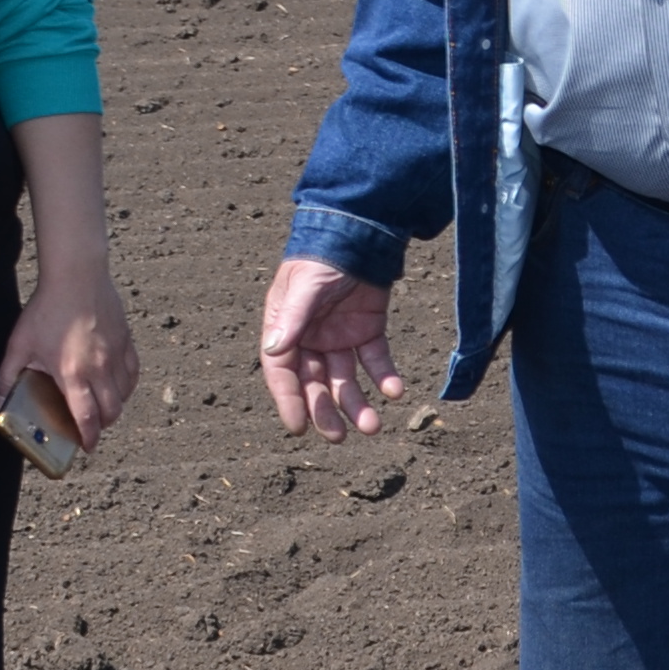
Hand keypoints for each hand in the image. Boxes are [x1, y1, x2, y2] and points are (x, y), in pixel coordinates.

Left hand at [0, 264, 141, 455]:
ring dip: (114, 406)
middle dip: (102, 426)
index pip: (87, 418)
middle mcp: (99, 368)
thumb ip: (8, 377)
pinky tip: (117, 385)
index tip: (86, 447)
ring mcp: (116, 354)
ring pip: (124, 394)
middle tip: (91, 427)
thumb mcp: (20, 344)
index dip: (89, 438)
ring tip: (101, 406)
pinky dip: (127, 385)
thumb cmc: (48, 308)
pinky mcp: (126, 341)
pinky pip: (133, 372)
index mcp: (73, 374)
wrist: (77, 276)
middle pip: (111, 411)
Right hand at [260, 256, 403, 441]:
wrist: (358, 232)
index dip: (288, 401)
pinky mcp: (367, 331)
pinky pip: (375, 360)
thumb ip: (293, 318)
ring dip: (357, 403)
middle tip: (338, 437)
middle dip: (325, 411)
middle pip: (315, 384)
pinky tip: (395, 391)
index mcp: (284, 329)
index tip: (298, 428)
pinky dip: (384, 377)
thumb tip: (273, 350)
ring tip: (372, 426)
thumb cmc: (321, 256)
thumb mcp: (305, 286)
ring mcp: (339, 337)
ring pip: (346, 380)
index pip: (282, 373)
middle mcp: (310, 339)